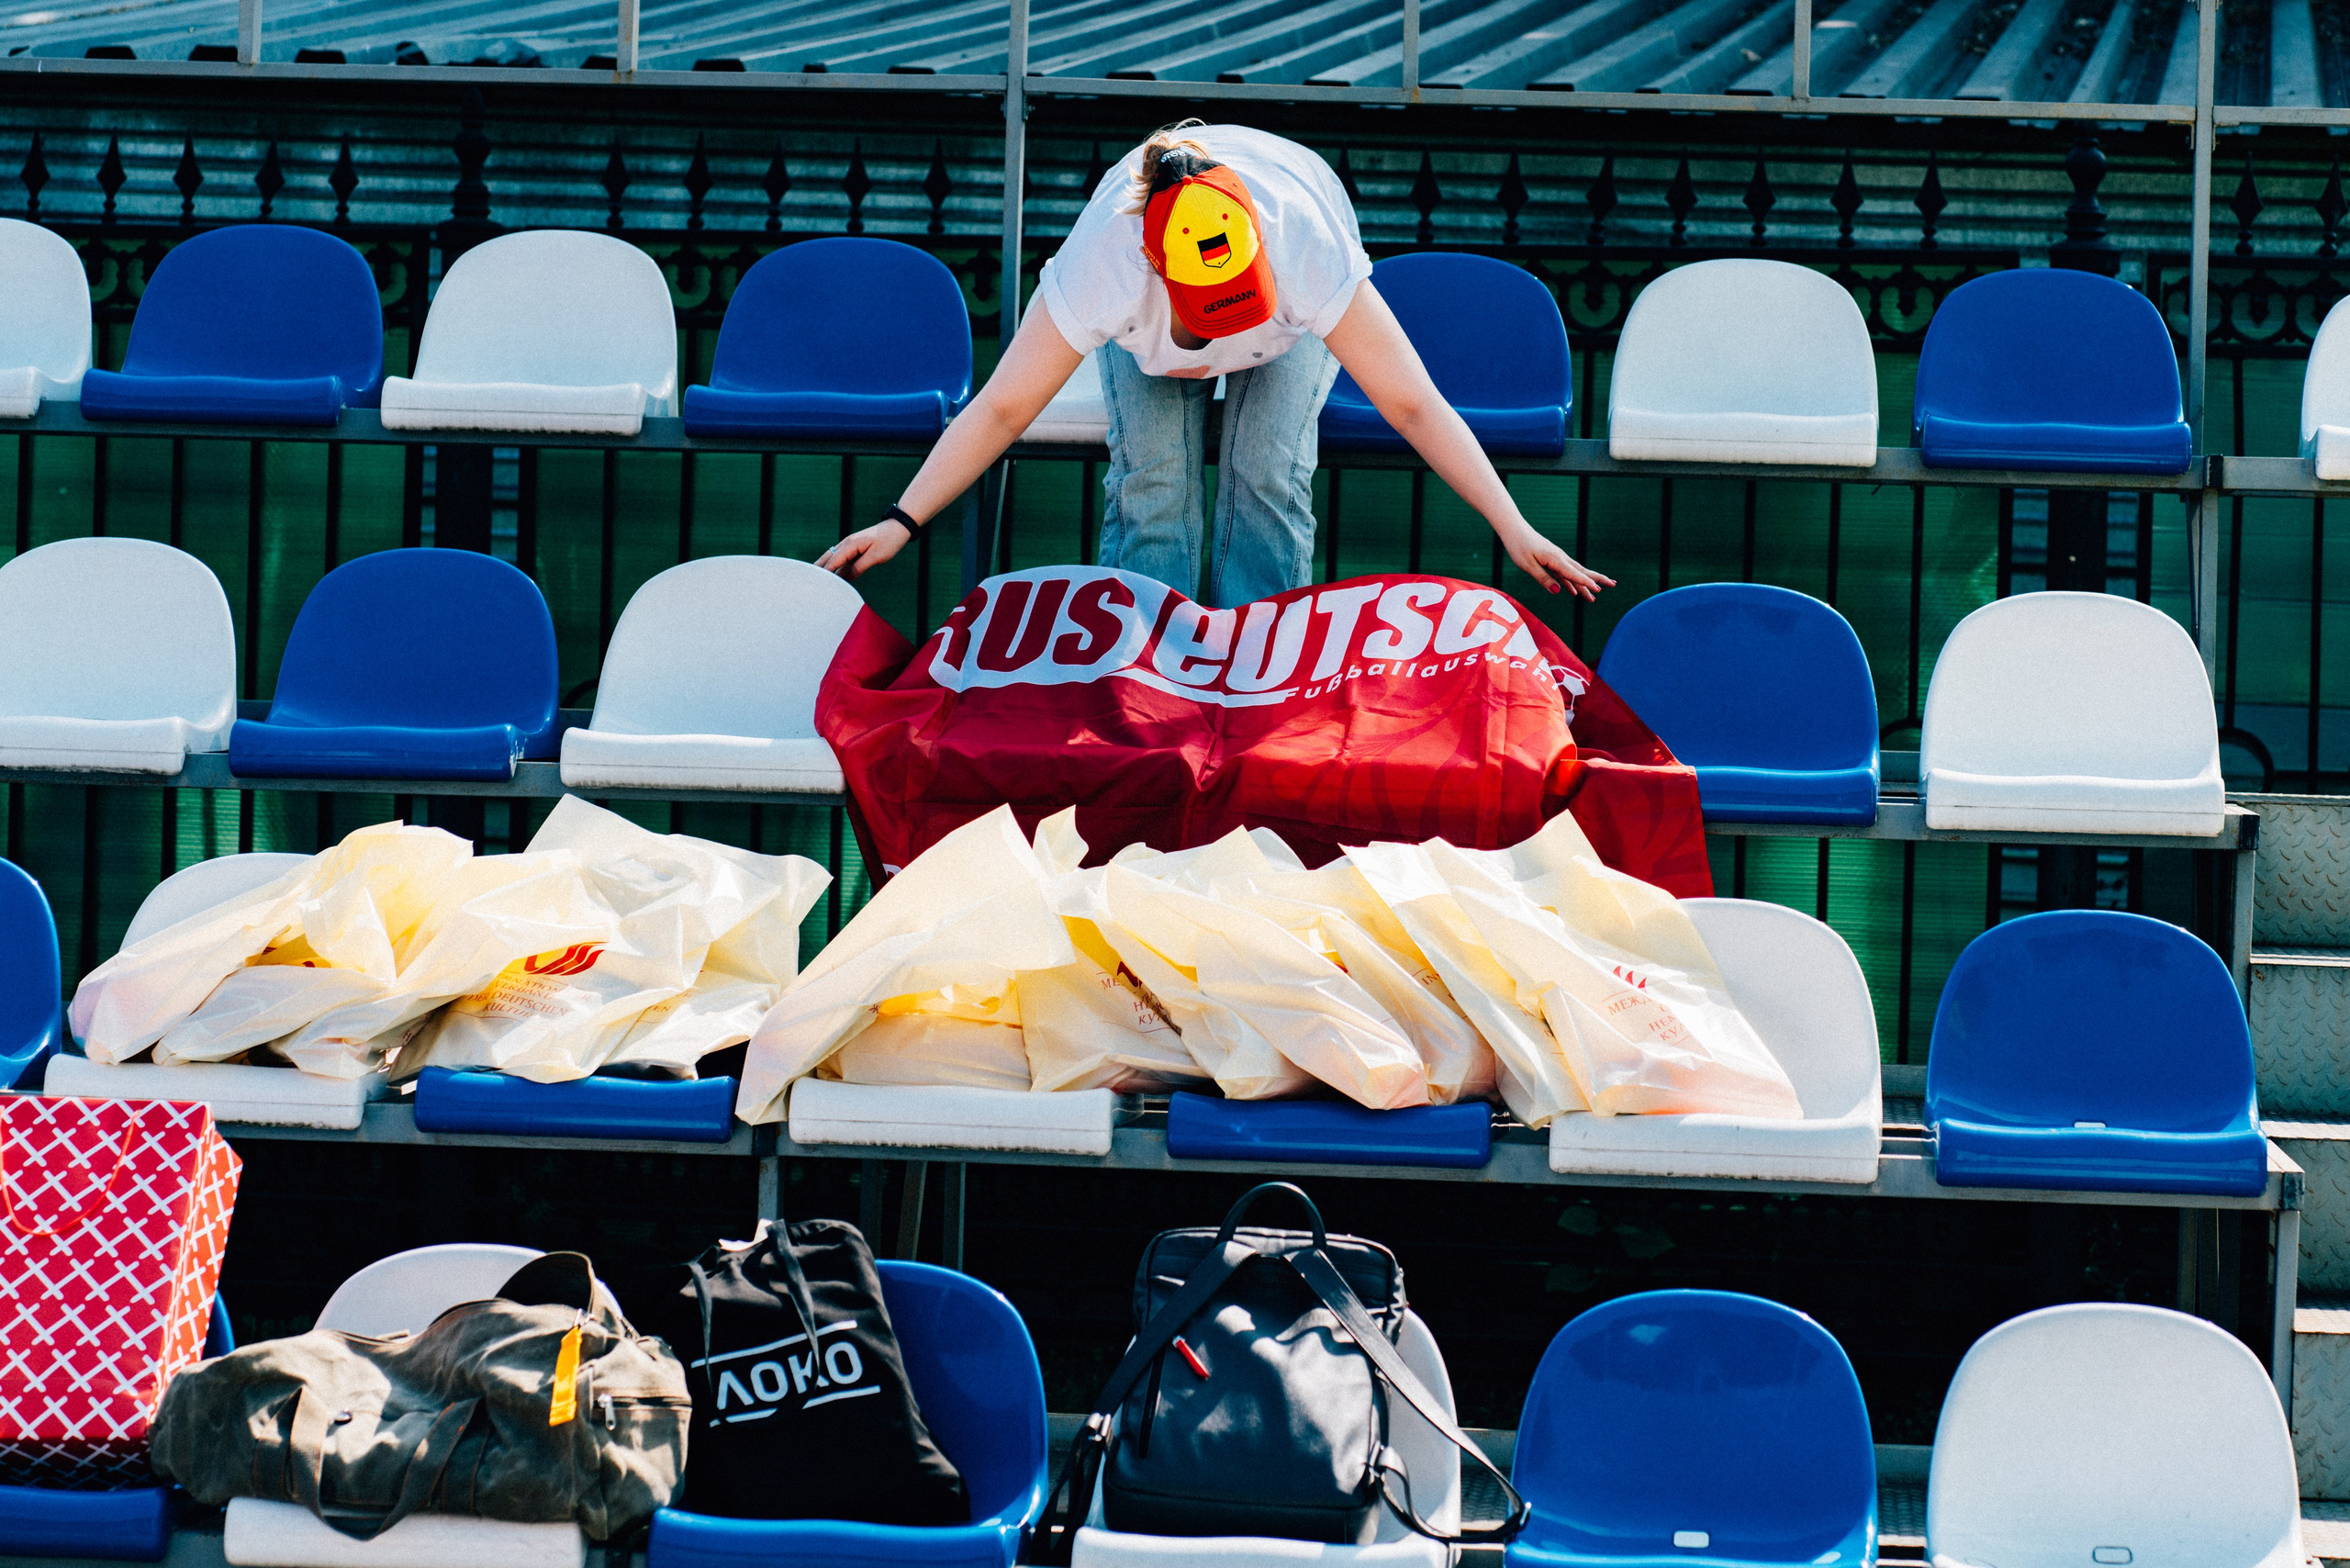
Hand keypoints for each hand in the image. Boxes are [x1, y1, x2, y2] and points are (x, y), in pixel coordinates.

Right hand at [817, 520, 913, 578]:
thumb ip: (860, 567)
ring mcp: (849, 546)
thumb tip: (846, 577)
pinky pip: (841, 559)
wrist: (897, 528)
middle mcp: (846, 544)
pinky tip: (832, 576)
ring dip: (824, 568)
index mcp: (850, 545)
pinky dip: (835, 567)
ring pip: (833, 558)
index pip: (833, 562)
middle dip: (818, 569)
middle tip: (807, 581)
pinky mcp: (854, 549)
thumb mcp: (876, 556)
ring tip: (815, 580)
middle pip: (828, 558)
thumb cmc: (888, 541)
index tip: (816, 583)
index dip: (825, 573)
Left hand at [1500, 521, 1614, 599]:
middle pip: (1581, 571)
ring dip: (1585, 584)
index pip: (1573, 573)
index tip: (1597, 590)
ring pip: (1575, 573)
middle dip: (1596, 579)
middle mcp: (1560, 558)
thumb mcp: (1527, 565)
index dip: (1585, 583)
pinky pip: (1565, 573)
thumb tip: (1558, 591)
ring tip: (1594, 597)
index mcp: (1555, 559)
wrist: (1515, 530)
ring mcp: (1557, 558)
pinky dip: (1571, 582)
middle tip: (1613, 585)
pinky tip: (1574, 591)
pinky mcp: (1552, 560)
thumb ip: (1543, 578)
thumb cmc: (1519, 547)